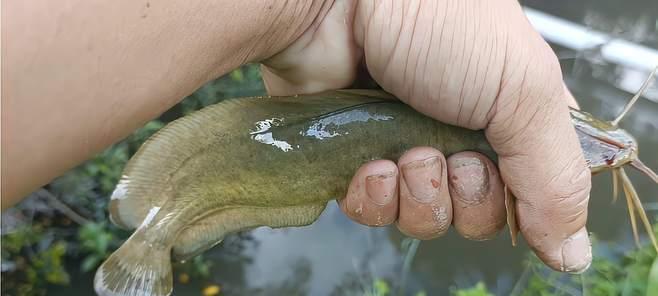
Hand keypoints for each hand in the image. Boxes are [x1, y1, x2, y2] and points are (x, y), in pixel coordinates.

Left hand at [261, 0, 591, 272]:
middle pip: (482, 212)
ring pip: (427, 218)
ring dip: (420, 195)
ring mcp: (408, 145)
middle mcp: (464, 131)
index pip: (539, 184)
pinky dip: (376, 198)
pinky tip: (373, 166)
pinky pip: (376, 212)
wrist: (336, 5)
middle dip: (468, 196)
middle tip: (451, 155)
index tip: (512, 174)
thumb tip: (574, 254)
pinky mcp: (359, 157)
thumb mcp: (523, 90)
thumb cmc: (436, 23)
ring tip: (407, 154)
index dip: (528, 197)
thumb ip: (555, 177)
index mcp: (514, 110)